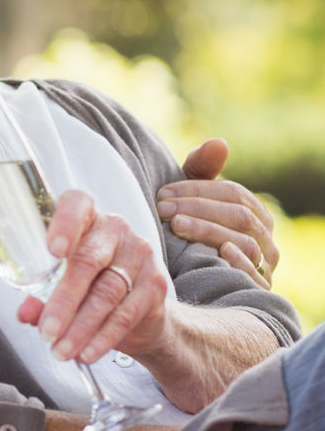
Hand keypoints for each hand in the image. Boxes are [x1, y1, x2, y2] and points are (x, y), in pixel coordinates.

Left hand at [18, 189, 169, 365]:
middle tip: (47, 331)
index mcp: (87, 219)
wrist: (142, 312)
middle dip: (64, 301)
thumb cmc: (91, 288)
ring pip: (107, 293)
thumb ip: (41, 298)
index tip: (52, 251)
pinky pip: (126, 314)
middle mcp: (116, 230)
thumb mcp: (63, 289)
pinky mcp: (156, 284)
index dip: (65, 224)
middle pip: (88, 261)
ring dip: (81, 327)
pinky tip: (87, 353)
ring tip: (61, 350)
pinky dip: (103, 337)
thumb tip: (25, 312)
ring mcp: (140, 255)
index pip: (77, 205)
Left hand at [157, 138, 277, 287]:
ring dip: (208, 231)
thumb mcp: (194, 203)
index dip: (198, 190)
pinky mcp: (259, 288)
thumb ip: (202, 172)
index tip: (163, 193)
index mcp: (255, 213)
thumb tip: (219, 142)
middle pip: (238, 215)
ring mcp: (265, 264)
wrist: (196, 287)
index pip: (233, 193)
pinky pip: (256, 273)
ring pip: (244, 241)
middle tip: (163, 210)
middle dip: (198, 209)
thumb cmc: (194, 236)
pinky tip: (218, 251)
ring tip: (177, 226)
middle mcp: (266, 237)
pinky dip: (239, 261)